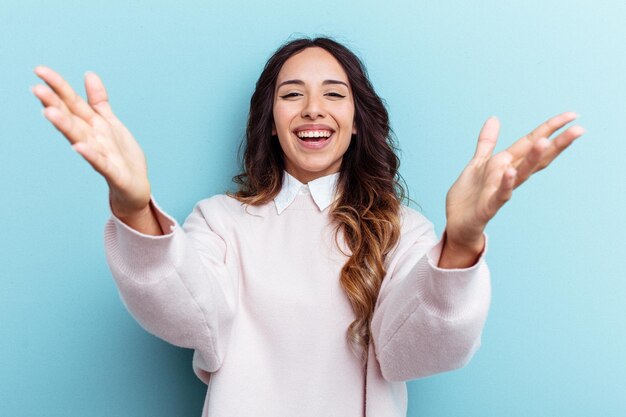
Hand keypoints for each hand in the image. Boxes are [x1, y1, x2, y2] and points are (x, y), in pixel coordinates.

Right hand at [31, 66, 150, 217]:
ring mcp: (100, 155)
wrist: (134, 186)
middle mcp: (91, 138)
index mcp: (92, 125)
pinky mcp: (112, 172)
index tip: (39, 70)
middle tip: (36, 89)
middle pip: (71, 119)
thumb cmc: (121, 155)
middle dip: (54, 104)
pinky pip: (99, 162)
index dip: (58, 87)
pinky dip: (89, 155)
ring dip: (65, 126)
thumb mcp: (111, 123)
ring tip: (49, 113)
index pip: (72, 103)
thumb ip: (99, 101)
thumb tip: (88, 74)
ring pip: (79, 138)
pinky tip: (78, 147)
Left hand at [444, 112, 584, 249]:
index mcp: (507, 164)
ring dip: (533, 159)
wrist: (458, 223)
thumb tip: (494, 118)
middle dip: (556, 144)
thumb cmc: (470, 195)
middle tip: (579, 130)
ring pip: (521, 174)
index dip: (550, 128)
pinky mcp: (489, 205)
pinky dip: (506, 183)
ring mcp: (500, 191)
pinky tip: (511, 171)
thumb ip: (488, 142)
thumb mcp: (478, 163)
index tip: (573, 115)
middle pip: (536, 158)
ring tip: (545, 142)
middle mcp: (509, 176)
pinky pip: (500, 194)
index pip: (532, 143)